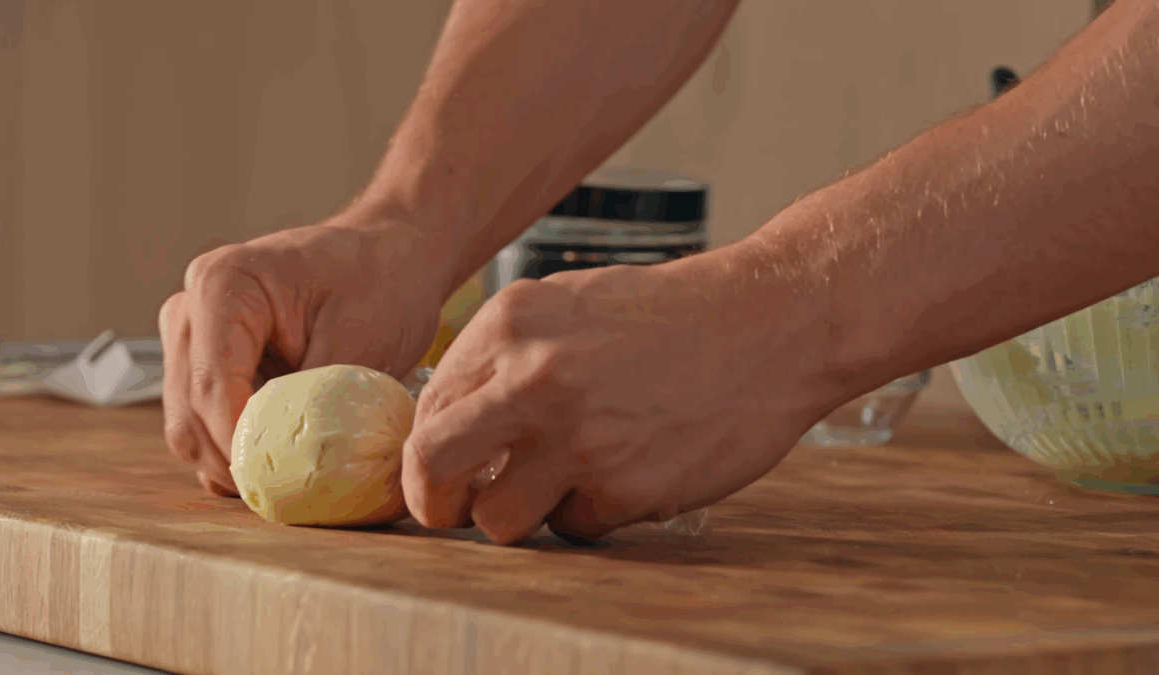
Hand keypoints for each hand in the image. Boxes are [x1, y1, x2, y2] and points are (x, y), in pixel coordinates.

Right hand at [159, 214, 447, 495]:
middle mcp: (191, 310)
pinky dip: (240, 452)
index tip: (281, 485)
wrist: (389, 257)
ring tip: (295, 480)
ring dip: (236, 462)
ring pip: (190, 429)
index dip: (242, 446)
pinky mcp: (209, 366)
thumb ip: (314, 399)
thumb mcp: (358, 339)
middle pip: (189, 415)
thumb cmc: (380, 281)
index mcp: (222, 286)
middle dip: (236, 462)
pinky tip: (286, 462)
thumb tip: (289, 465)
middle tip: (293, 496)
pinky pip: (207, 426)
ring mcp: (192, 340)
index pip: (212, 388)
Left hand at [402, 251, 843, 544]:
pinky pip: (575, 526)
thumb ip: (505, 357)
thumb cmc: (670, 315)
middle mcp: (531, 377)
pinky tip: (631, 468)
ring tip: (566, 482)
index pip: (426, 410)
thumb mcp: (569, 304)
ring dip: (523, 514)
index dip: (429, 452)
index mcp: (509, 323)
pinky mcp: (624, 485)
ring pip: (496, 519)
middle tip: (455, 509)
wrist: (770, 321)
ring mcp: (578, 435)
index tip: (445, 472)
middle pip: (431, 468)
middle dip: (434, 502)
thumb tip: (452, 420)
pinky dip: (594, 511)